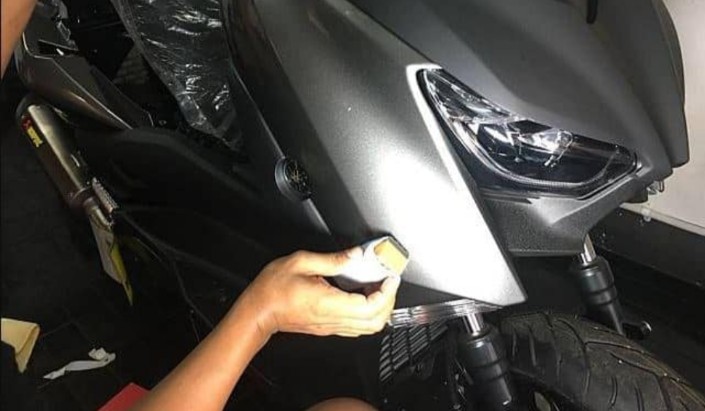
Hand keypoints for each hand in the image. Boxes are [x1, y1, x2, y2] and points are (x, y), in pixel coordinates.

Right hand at [238, 248, 400, 337]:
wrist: (258, 312)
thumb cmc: (272, 289)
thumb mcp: (300, 261)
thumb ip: (332, 258)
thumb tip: (355, 254)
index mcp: (328, 303)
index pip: (370, 306)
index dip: (387, 292)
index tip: (390, 277)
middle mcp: (332, 318)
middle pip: (375, 322)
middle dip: (389, 301)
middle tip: (389, 282)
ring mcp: (331, 326)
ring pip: (368, 328)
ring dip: (380, 310)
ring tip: (379, 288)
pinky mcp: (327, 327)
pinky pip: (356, 327)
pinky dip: (369, 315)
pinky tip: (365, 298)